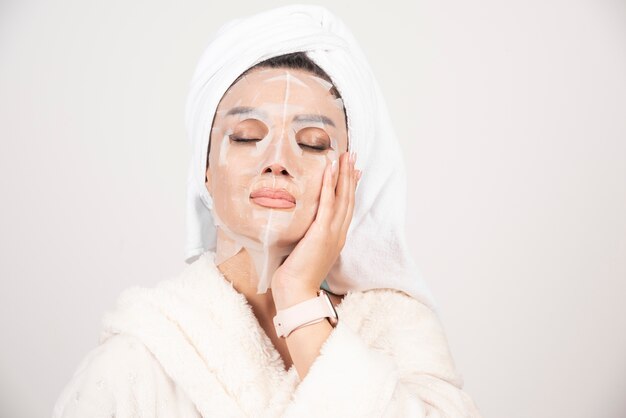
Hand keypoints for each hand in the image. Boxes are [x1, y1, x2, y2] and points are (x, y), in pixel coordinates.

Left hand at [271, 151, 360, 308]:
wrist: (296, 293)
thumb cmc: (295, 276)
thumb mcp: (305, 251)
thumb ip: (307, 237)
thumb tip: (300, 227)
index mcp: (336, 238)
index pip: (346, 207)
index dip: (350, 187)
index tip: (353, 171)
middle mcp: (338, 233)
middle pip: (348, 198)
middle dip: (351, 175)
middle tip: (352, 155)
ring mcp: (332, 233)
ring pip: (342, 198)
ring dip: (344, 174)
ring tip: (345, 155)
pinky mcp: (321, 233)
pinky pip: (328, 204)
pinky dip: (330, 185)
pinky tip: (329, 170)